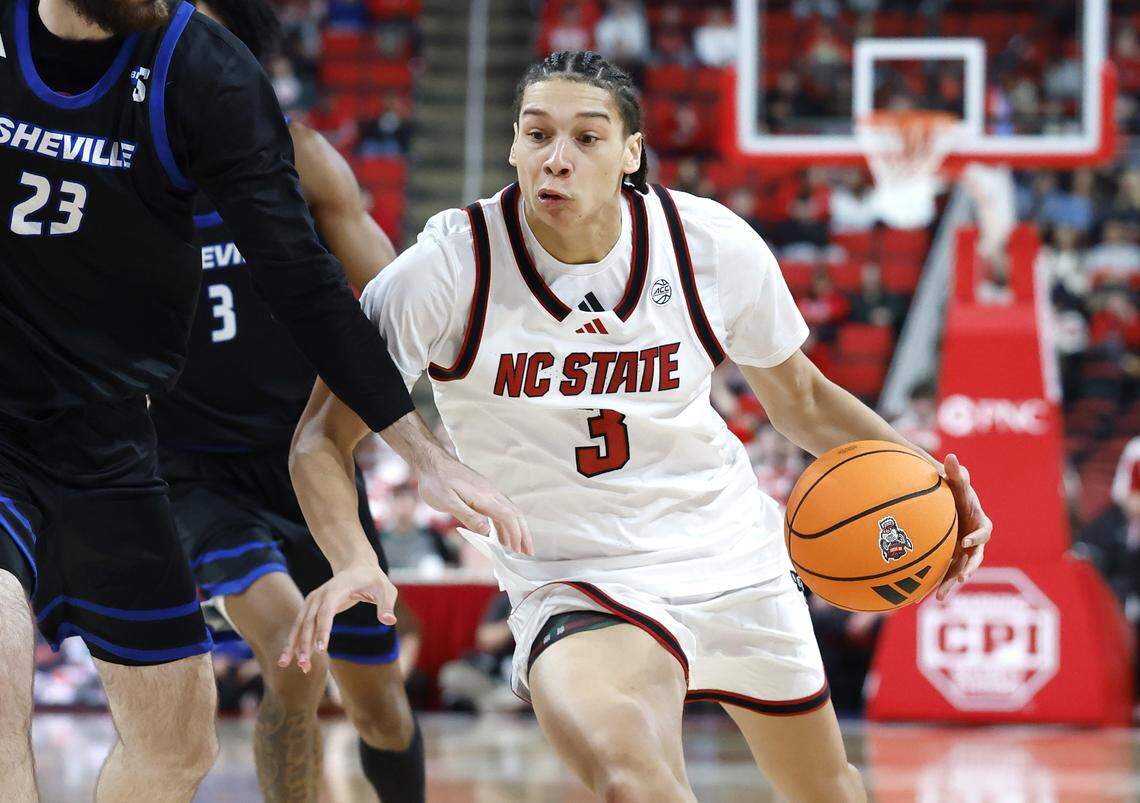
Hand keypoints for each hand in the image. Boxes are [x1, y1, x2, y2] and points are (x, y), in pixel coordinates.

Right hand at [278, 562, 396, 672]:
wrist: (356, 565)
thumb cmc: (373, 580)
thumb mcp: (385, 589)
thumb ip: (386, 605)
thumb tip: (389, 621)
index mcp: (336, 590)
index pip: (326, 611)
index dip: (323, 629)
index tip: (321, 649)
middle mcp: (319, 595)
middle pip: (309, 621)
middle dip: (305, 643)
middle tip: (304, 664)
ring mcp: (312, 601)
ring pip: (299, 624)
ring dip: (293, 644)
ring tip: (284, 664)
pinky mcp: (310, 607)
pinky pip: (300, 626)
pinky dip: (294, 641)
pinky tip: (289, 658)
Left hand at [417, 451, 533, 554]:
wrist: (432, 461)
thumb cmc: (436, 482)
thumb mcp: (448, 502)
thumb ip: (468, 516)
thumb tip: (487, 532)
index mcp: (484, 497)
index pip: (509, 517)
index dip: (517, 535)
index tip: (519, 551)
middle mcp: (491, 493)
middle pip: (515, 514)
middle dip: (524, 534)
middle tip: (528, 552)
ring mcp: (488, 491)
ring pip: (509, 512)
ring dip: (516, 530)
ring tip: (517, 548)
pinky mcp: (483, 491)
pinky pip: (500, 508)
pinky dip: (504, 523)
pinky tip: (500, 534)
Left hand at [936, 453, 992, 599]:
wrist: (947, 504)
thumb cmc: (955, 491)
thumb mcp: (956, 482)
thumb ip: (956, 472)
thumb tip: (951, 456)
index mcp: (980, 523)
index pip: (983, 531)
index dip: (977, 536)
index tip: (967, 540)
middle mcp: (974, 541)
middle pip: (974, 558)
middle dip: (968, 568)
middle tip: (961, 576)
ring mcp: (962, 552)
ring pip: (957, 570)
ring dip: (949, 583)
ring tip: (939, 597)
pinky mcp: (949, 559)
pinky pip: (942, 573)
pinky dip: (932, 584)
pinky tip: (916, 598)